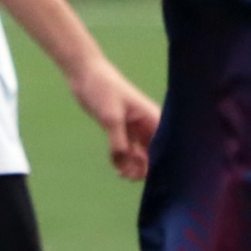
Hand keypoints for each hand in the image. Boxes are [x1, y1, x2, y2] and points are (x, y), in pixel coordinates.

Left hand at [68, 58, 161, 180]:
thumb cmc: (103, 90)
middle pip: (154, 154)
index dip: (162, 162)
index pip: (164, 146)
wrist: (85, 75)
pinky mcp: (120, 130)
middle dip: (145, 168)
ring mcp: (134, 128)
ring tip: (121, 174)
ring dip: (132, 167)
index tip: (151, 175)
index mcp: (152, 118)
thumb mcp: (111, 117)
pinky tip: (116, 167)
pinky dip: (122, 161)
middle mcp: (147, 125)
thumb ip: (119, 142)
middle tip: (128, 176)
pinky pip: (126, 152)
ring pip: (140, 155)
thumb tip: (125, 166)